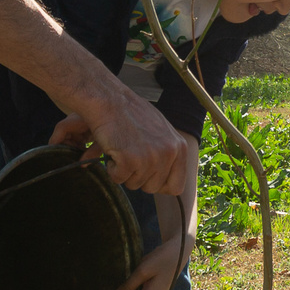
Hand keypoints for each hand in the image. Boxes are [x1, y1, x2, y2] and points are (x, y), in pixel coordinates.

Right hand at [48, 85, 190, 193]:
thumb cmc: (131, 114)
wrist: (110, 101)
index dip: (160, 185)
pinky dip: (111, 169)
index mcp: (179, 147)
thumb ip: (168, 154)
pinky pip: (119, 179)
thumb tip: (169, 181)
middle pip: (153, 188)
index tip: (148, 177)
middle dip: (139, 178)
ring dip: (124, 172)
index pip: (177, 186)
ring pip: (134, 185)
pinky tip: (113, 150)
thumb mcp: (161, 132)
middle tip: (130, 157)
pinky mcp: (131, 160)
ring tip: (122, 149)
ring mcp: (151, 158)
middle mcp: (169, 153)